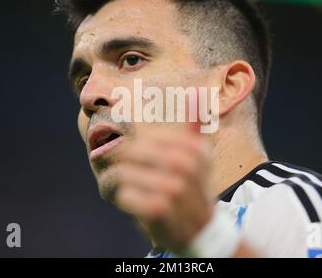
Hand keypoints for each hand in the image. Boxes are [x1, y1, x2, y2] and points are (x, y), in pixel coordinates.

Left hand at [114, 124, 215, 252]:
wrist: (202, 231)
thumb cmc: (194, 188)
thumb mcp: (199, 157)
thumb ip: (195, 126)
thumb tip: (196, 91)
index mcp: (195, 149)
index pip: (150, 136)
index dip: (137, 145)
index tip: (137, 155)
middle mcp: (187, 167)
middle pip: (134, 151)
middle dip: (122, 159)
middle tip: (119, 166)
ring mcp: (174, 189)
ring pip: (125, 173)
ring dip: (120, 179)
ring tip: (125, 184)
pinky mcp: (160, 209)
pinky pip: (125, 195)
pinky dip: (123, 198)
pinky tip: (132, 200)